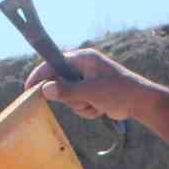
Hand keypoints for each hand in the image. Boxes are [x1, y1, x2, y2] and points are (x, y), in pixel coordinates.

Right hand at [23, 49, 151, 121]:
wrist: (140, 102)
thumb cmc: (118, 91)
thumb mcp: (90, 92)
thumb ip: (67, 91)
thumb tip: (45, 90)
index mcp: (83, 58)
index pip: (53, 64)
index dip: (40, 76)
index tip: (28, 89)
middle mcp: (83, 67)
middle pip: (60, 83)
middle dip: (70, 98)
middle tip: (83, 101)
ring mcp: (87, 80)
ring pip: (69, 97)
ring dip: (80, 106)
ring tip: (96, 105)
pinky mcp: (91, 92)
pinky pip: (78, 104)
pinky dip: (87, 110)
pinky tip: (100, 109)